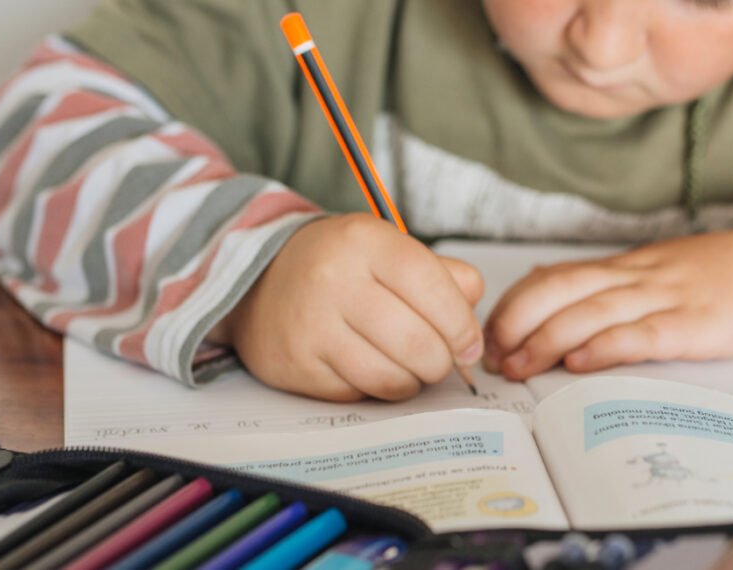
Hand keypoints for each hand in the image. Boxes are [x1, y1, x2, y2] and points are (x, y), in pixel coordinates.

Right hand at [207, 214, 484, 400]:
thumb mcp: (389, 250)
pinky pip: (359, 393)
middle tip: (441, 360)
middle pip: (418, 343)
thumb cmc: (340, 267)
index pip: (433, 287)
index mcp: (365, 241)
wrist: (259, 282)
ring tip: (411, 366)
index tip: (470, 344)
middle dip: (442, 361)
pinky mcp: (296, 365)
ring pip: (390, 377)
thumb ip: (442, 276)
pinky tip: (374, 368)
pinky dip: (377, 388)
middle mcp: (333, 280)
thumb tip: (473, 322)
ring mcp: (311, 326)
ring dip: (413, 380)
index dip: (462, 324)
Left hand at [483, 228, 732, 379]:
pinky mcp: (697, 326)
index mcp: (628, 266)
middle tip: (492, 354)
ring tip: (517, 365)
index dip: (517, 303)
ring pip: (594, 311)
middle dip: (519, 321)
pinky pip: (644, 334)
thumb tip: (547, 291)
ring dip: (547, 339)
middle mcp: (639, 277)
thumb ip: (609, 283)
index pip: (556, 276)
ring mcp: (668, 299)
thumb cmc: (723, 275)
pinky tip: (579, 363)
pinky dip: (606, 347)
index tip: (491, 332)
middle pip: (564, 290)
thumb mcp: (659, 270)